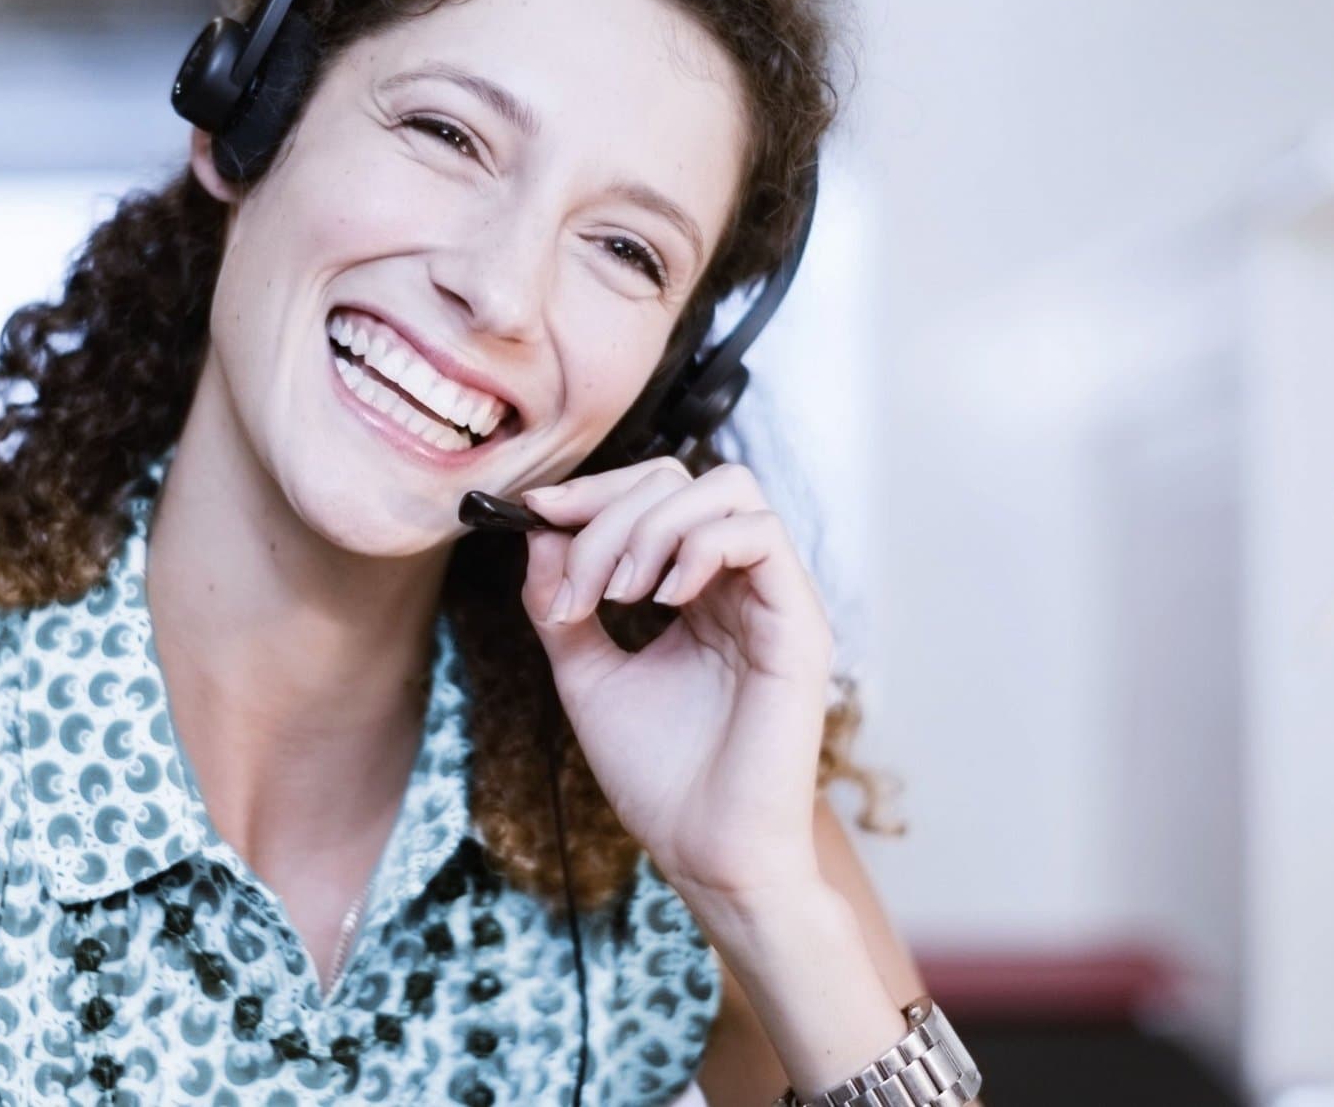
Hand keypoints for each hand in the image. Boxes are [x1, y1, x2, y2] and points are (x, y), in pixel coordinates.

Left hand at [516, 456, 835, 903]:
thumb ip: (560, 604)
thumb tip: (537, 532)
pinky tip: (664, 599)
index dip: (593, 493)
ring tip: (617, 594)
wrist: (706, 854)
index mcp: (696, 594)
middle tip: (578, 583)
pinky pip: (761, 535)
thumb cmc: (660, 780)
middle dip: (611, 510)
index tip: (533, 514)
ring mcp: (774, 600)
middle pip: (685, 479)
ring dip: (652, 527)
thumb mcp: (587, 677)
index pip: (655, 496)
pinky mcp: (799, 624)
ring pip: (728, 490)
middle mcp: (739, 587)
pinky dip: (701, 546)